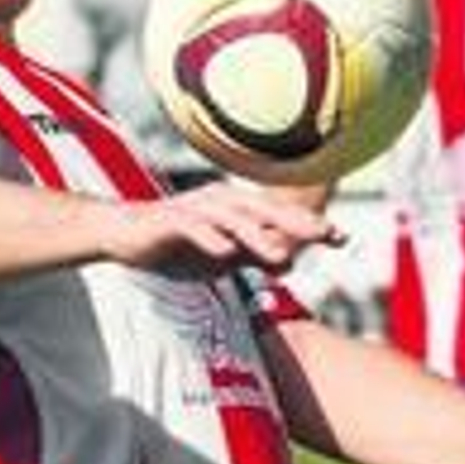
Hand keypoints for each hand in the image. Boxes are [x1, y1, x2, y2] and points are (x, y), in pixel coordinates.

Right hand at [99, 181, 342, 278]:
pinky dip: (209, 238)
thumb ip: (252, 255)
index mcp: (234, 209)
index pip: (279, 216)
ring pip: (231, 220)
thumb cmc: (173, 244)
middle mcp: (218, 202)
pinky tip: (224, 252)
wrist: (121, 234)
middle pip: (263, 210)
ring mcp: (193, 210)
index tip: (342, 238)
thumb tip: (290, 261)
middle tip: (325, 235)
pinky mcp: (168, 221)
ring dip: (256, 235)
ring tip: (279, 253)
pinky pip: (192, 228)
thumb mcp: (219, 255)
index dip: (309, 226)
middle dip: (295, 222)